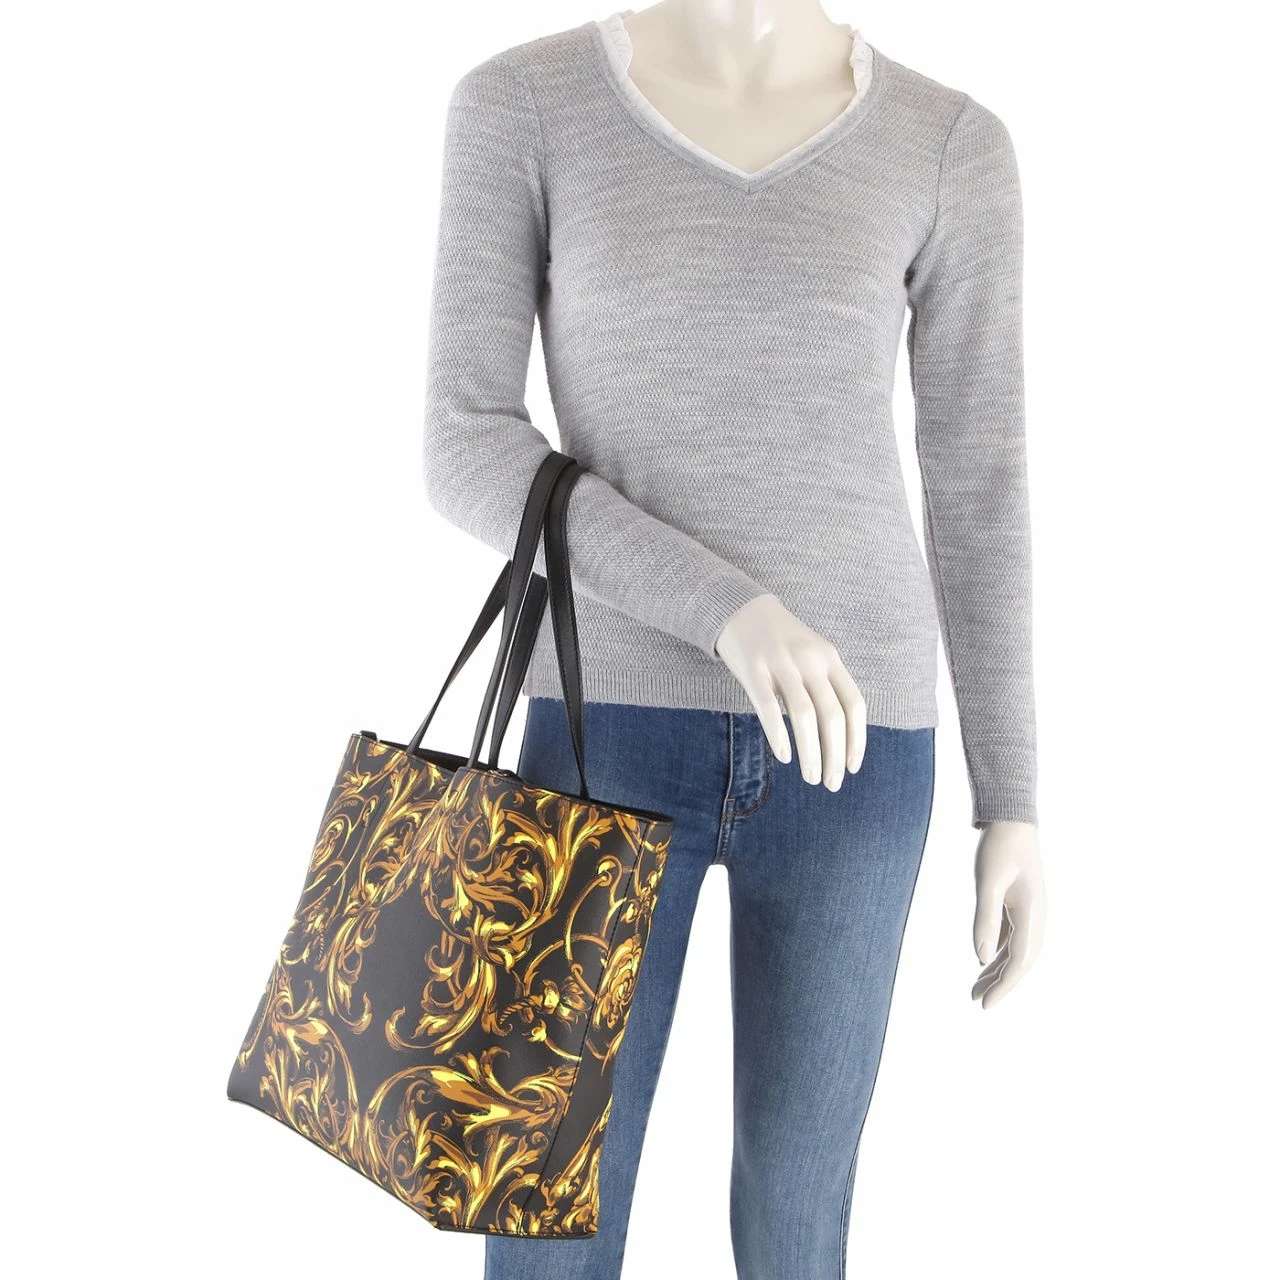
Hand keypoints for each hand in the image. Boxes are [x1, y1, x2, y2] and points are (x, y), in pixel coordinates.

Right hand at [714, 593, 865, 790]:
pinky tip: (785, 756)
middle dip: (835, 755)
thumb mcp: (813, 656)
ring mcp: (781, 663)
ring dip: (811, 753)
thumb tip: (840, 736)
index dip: (857, 740)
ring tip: (810, 777)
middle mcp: (810, 660)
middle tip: (831, 783)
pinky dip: (779, 736)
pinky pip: (769, 708)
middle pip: (832, 715)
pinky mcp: (754, 669)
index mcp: (830, 659)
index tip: (853, 767)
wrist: (742, 609)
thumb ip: (827, 687)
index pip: (854, 704)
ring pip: (804, 716)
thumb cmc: (781, 642)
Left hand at [972, 821, 1045, 1007]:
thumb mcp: (988, 882)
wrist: (1011, 818)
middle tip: (977, 1002)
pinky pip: (1011, 937)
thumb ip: (985, 919)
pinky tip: (984, 962)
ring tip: (976, 989)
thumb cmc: (999, 847)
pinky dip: (997, 953)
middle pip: (1021, 961)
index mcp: (1032, 913)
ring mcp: (1029, 910)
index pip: (1019, 960)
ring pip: (1015, 950)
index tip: (985, 1005)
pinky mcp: (1019, 904)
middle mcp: (1036, 916)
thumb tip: (980, 958)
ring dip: (998, 970)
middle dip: (1001, 983)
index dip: (1004, 985)